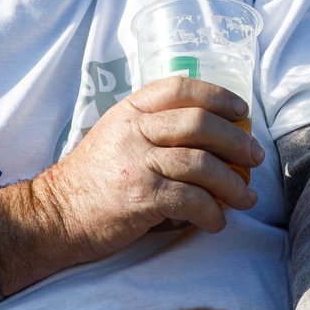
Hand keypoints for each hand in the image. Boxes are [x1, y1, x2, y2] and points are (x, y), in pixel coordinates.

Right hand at [0, 76, 264, 295]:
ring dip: (233, 183)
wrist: (53, 216)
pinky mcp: (141, 198)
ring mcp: (137, 163)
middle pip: (200, 124)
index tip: (242, 110)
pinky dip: (212, 212)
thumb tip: (214, 139)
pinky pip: (191, 200)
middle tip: (255, 158)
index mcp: (129, 111)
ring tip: (246, 197)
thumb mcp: (117, 137)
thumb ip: (155, 131)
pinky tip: (217, 222)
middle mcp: (134, 131)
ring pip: (202, 164)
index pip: (179, 88)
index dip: (217, 95)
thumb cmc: (93, 180)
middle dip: (237, 141)